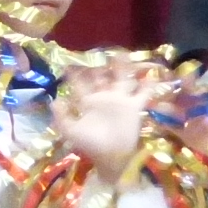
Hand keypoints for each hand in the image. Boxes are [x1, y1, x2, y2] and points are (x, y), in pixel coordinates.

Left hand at [50, 58, 159, 177]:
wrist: (112, 157)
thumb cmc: (91, 145)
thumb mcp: (71, 131)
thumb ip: (61, 117)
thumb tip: (54, 100)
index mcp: (88, 102)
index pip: (80, 84)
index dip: (75, 74)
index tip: (69, 62)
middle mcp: (104, 98)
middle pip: (101, 77)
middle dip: (99, 65)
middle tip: (97, 50)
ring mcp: (120, 101)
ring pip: (121, 79)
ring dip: (122, 67)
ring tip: (122, 52)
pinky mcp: (134, 107)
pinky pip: (143, 93)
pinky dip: (149, 85)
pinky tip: (152, 74)